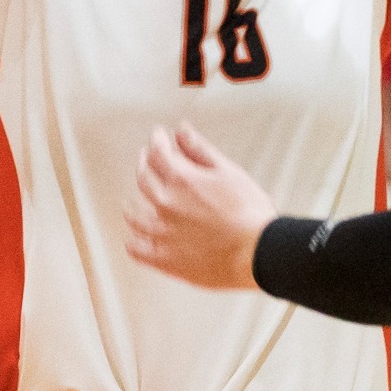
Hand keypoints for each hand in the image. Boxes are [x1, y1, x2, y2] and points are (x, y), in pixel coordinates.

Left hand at [124, 124, 274, 291]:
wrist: (258, 251)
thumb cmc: (249, 210)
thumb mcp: (228, 171)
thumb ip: (200, 150)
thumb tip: (180, 130)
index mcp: (181, 180)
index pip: (157, 152)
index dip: (157, 140)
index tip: (158, 135)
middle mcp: (165, 205)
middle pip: (143, 179)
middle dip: (143, 164)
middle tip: (146, 158)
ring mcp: (162, 234)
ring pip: (134, 216)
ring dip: (132, 205)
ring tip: (132, 202)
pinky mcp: (165, 260)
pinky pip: (137, 250)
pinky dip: (133, 242)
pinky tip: (135, 238)